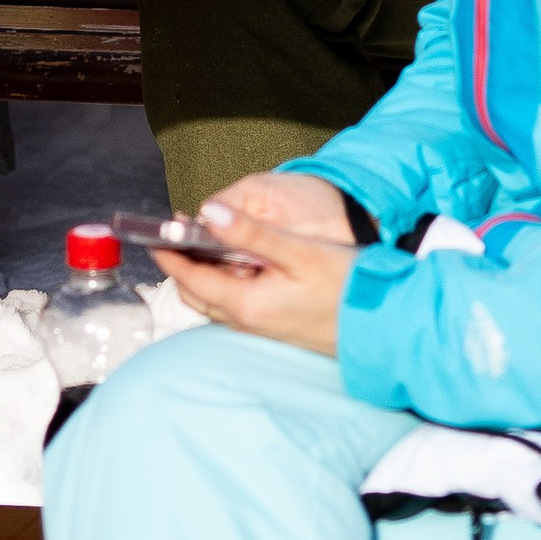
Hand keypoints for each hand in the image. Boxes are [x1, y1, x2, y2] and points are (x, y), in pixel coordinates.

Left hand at [152, 167, 357, 356]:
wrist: (388, 325)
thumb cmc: (346, 286)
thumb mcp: (297, 251)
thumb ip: (250, 233)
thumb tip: (207, 211)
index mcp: (247, 305)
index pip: (192, 279)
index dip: (170, 254)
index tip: (152, 233)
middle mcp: (250, 322)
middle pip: (199, 294)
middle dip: (182, 265)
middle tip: (173, 234)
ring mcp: (265, 327)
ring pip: (218, 300)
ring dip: (205, 274)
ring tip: (202, 240)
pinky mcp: (280, 325)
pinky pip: (239, 304)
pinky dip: (227, 282)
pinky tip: (240, 261)